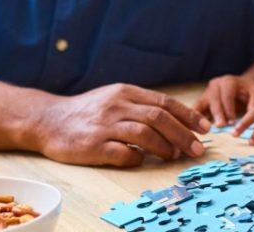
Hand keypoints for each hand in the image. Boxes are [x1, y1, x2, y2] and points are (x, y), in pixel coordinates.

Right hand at [34, 83, 209, 166]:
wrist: (49, 119)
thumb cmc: (88, 111)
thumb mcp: (115, 98)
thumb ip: (141, 105)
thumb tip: (175, 120)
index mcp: (125, 92)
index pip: (164, 102)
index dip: (187, 115)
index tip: (204, 128)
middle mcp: (117, 106)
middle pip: (159, 118)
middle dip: (183, 134)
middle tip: (197, 148)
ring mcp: (105, 125)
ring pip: (144, 134)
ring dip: (164, 147)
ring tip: (174, 156)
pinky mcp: (93, 145)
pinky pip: (122, 154)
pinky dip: (137, 159)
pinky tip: (141, 161)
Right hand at [194, 75, 253, 126]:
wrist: (241, 86)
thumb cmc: (248, 91)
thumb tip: (251, 117)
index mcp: (228, 81)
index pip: (227, 95)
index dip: (229, 109)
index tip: (232, 122)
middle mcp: (215, 84)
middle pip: (214, 99)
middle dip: (217, 113)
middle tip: (221, 126)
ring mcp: (207, 92)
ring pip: (202, 103)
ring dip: (203, 116)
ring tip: (206, 129)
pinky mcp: (202, 100)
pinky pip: (196, 109)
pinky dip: (194, 117)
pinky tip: (193, 128)